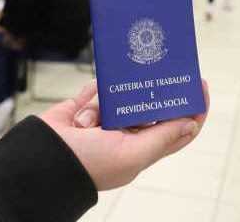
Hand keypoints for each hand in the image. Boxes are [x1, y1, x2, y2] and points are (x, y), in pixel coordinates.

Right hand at [38, 79, 209, 190]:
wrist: (40, 159)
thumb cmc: (87, 164)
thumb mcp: (132, 154)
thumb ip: (162, 138)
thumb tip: (191, 123)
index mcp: (142, 149)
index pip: (178, 129)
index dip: (192, 109)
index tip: (199, 84)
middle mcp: (126, 134)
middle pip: (150, 105)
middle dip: (148, 93)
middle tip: (152, 74)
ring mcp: (105, 119)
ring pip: (122, 93)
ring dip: (109, 100)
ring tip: (92, 120)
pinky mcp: (85, 106)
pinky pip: (97, 88)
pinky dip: (92, 93)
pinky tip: (81, 112)